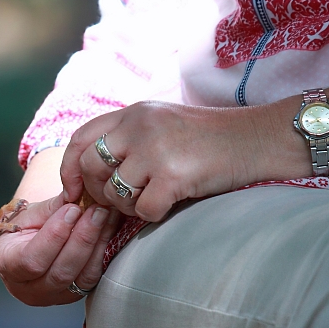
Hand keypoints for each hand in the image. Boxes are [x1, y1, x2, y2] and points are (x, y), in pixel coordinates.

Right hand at [0, 193, 122, 306]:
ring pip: (81, 278)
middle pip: (60, 272)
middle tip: (97, 210)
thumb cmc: (25, 229)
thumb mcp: (31, 214)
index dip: (54, 236)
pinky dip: (103, 253)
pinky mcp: (74, 296)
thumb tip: (76, 194)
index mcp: (8, 266)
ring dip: (97, 244)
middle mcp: (29, 289)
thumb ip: (53, 207)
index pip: (31, 259)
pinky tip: (110, 230)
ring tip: (107, 216)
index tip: (72, 209)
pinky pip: (93, 278)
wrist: (29, 244)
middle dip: (82, 239)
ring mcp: (53, 297)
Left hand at [59, 101, 270, 221]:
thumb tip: (89, 175)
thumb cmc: (211, 139)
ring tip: (149, 198)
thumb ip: (128, 139)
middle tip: (116, 202)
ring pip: (113, 191)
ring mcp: (156, 150)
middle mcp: (140, 126)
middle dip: (96, 191)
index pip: (80, 138)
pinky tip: (170, 204)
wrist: (260, 138)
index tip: (72, 191)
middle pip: (89, 166)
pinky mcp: (174, 175)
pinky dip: (153, 214)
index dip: (68, 168)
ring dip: (126, 205)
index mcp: (134, 112)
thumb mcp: (163, 123)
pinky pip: (142, 209)